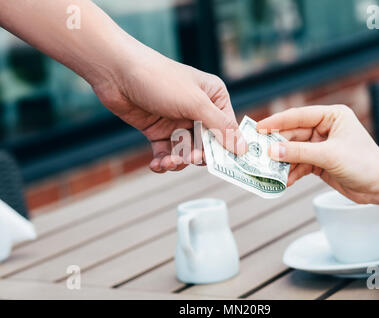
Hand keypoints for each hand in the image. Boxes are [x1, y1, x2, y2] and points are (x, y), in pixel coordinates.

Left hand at [92, 46, 246, 172]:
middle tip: (190, 158)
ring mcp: (177, 121)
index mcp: (214, 97)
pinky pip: (167, 153)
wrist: (117, 72)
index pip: (227, 129)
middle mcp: (198, 110)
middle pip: (207, 144)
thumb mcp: (195, 103)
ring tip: (168, 162)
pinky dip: (163, 162)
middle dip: (198, 155)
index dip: (226, 148)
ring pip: (187, 152)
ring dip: (179, 161)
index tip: (224, 166)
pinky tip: (157, 165)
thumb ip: (220, 127)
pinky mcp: (158, 131)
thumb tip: (243, 148)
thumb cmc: (161, 80)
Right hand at [257, 105, 378, 203]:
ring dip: (283, 162)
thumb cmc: (364, 164)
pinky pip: (300, 164)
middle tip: (260, 154)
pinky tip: (285, 180)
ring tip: (270, 171)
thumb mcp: (329, 156)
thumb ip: (299, 153)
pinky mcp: (319, 161)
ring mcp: (321, 145)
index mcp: (331, 116)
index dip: (277, 122)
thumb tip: (272, 151)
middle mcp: (325, 128)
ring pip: (294, 151)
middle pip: (293, 135)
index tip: (258, 128)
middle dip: (278, 146)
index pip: (298, 116)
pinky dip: (292, 172)